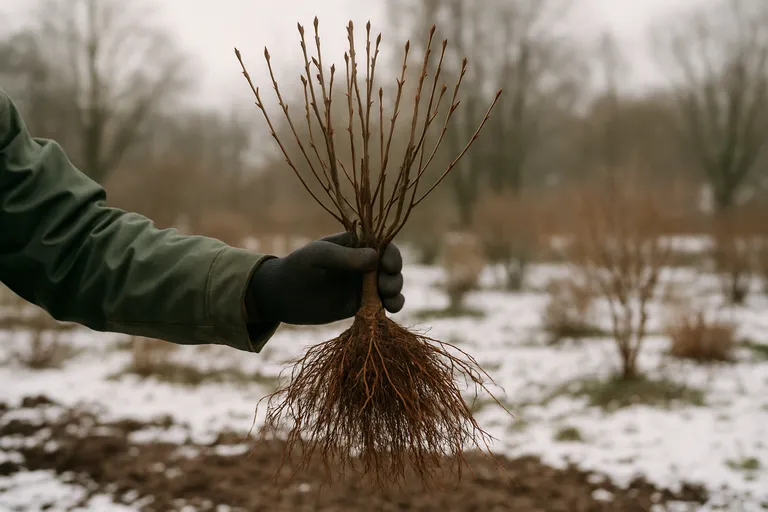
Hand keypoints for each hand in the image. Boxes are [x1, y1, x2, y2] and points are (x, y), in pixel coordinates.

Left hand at [245, 232, 403, 324]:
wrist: (283, 295)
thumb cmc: (299, 266)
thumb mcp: (319, 256)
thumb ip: (345, 257)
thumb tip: (375, 257)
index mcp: (356, 244)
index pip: (382, 245)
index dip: (391, 254)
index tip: (388, 265)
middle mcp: (364, 263)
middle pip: (390, 267)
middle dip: (394, 276)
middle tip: (385, 286)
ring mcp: (364, 284)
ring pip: (390, 286)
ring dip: (395, 292)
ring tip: (390, 300)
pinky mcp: (361, 304)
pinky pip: (382, 304)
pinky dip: (390, 307)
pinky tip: (389, 310)